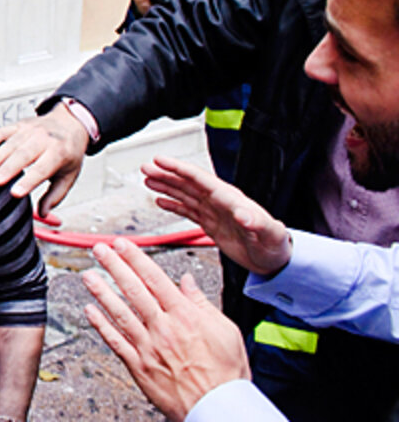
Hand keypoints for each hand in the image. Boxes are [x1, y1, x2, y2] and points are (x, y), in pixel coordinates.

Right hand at [0, 102, 87, 216]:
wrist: (71, 123)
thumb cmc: (68, 152)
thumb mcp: (69, 175)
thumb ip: (55, 196)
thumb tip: (43, 213)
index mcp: (60, 154)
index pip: (42, 170)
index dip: (28, 182)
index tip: (14, 193)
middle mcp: (45, 140)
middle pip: (24, 155)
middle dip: (8, 168)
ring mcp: (32, 130)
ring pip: (13, 143)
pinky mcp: (21, 124)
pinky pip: (8, 128)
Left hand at [82, 239, 250, 421]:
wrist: (219, 408)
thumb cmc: (226, 373)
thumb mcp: (225, 330)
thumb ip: (202, 303)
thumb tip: (187, 280)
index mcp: (185, 316)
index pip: (155, 278)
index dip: (135, 258)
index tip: (123, 244)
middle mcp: (164, 328)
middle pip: (134, 290)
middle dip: (114, 266)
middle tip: (99, 249)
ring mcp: (149, 347)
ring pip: (120, 313)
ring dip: (101, 292)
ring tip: (88, 275)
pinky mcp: (140, 367)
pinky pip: (116, 342)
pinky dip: (101, 326)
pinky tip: (90, 311)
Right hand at [142, 156, 291, 275]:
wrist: (276, 262)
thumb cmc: (276, 246)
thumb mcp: (270, 233)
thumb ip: (257, 222)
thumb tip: (244, 213)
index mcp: (229, 199)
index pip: (199, 178)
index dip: (178, 168)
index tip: (160, 160)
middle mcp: (219, 202)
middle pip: (187, 183)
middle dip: (166, 174)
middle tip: (146, 167)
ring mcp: (214, 213)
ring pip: (184, 195)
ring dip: (166, 186)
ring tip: (148, 179)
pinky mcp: (211, 225)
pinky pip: (188, 211)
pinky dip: (173, 205)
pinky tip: (161, 201)